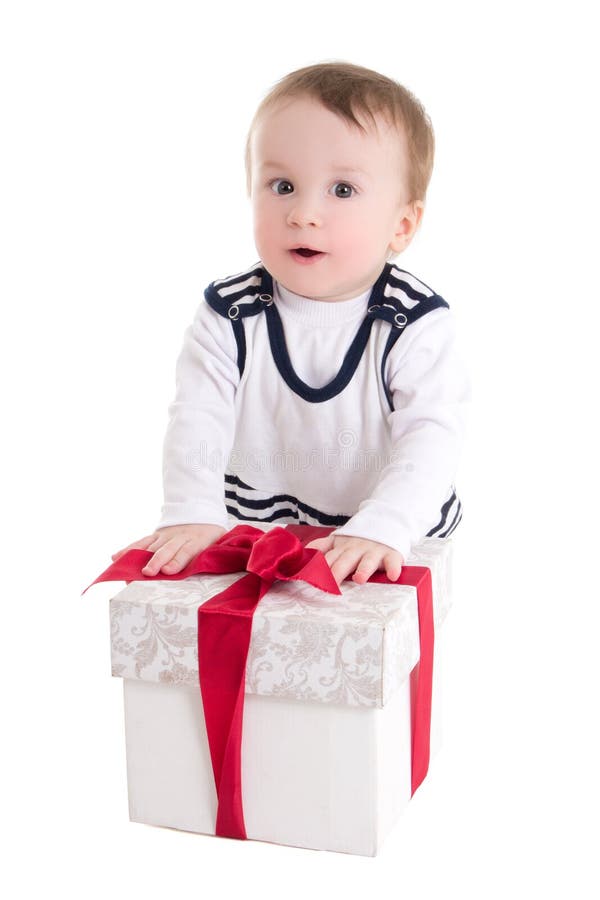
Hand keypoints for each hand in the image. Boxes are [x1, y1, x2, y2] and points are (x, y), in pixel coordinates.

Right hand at [111, 523, 226, 575]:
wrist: (203, 511)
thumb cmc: (212, 535)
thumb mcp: (219, 542)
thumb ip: (214, 554)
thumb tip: (217, 567)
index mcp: (197, 541)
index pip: (186, 552)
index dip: (177, 561)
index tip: (167, 571)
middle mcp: (179, 537)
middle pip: (166, 550)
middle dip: (156, 561)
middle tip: (147, 572)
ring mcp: (166, 535)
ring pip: (151, 546)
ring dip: (139, 558)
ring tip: (126, 568)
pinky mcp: (156, 535)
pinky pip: (142, 542)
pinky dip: (129, 549)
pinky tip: (116, 557)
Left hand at [305, 533, 402, 586]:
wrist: (386, 521)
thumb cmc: (359, 538)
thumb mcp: (339, 540)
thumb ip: (322, 546)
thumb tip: (304, 553)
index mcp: (342, 548)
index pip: (328, 559)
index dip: (319, 569)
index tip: (311, 580)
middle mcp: (356, 550)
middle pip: (345, 560)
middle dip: (337, 571)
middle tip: (331, 583)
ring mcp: (374, 551)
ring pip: (368, 561)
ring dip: (364, 569)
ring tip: (359, 579)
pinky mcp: (391, 553)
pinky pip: (393, 561)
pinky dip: (393, 568)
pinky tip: (392, 576)